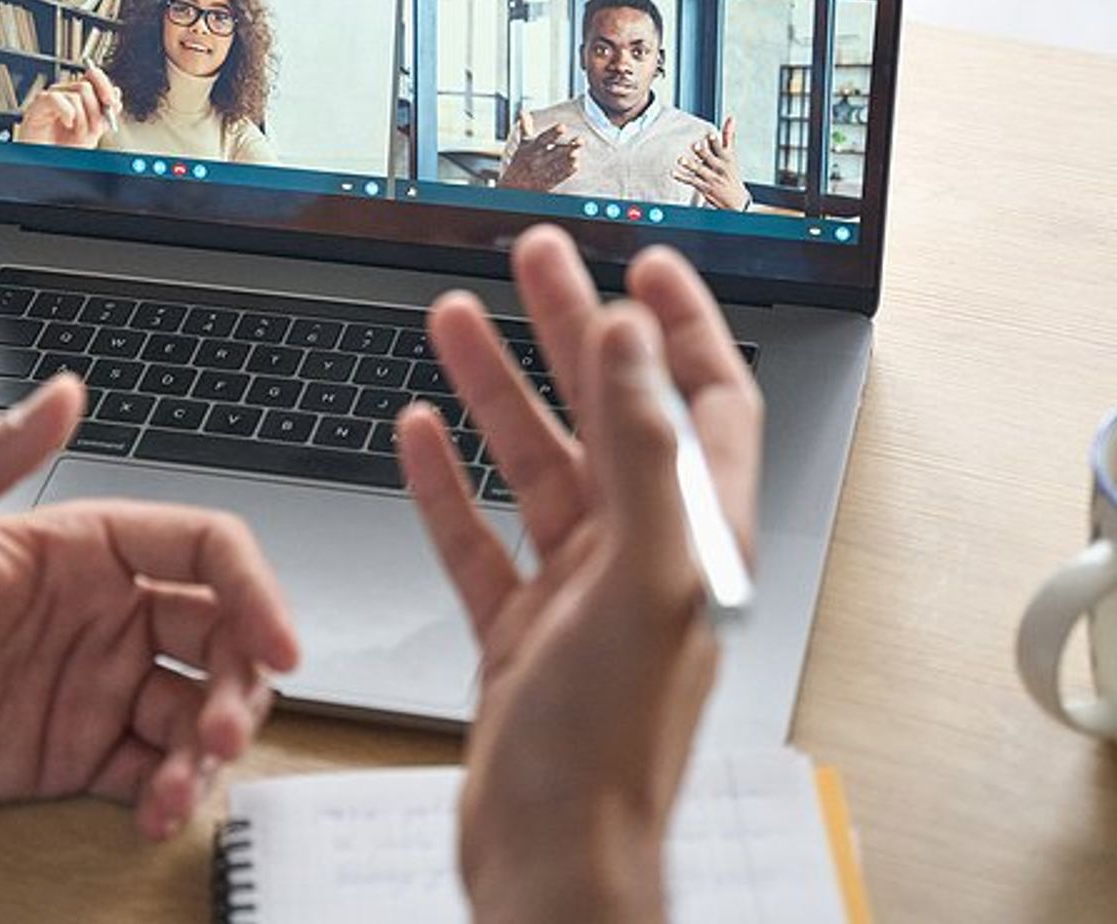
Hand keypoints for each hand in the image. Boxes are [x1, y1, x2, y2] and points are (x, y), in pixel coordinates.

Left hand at [0, 376, 298, 837]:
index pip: (202, 549)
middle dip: (244, 683)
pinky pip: (152, 769)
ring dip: (211, 748)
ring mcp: (93, 684)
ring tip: (180, 787)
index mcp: (81, 550)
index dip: (255, 589)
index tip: (278, 641)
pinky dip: (171, 793)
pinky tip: (154, 812)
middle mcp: (102, 613)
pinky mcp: (75, 751)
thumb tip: (64, 391)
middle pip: (220, 634)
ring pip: (198, 709)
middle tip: (224, 733)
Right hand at [16, 62, 120, 147]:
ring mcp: (51, 97)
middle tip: (95, 130)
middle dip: (95, 111)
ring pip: (75, 95)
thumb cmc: (66, 147)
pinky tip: (67, 124)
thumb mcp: (93, 131)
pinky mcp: (39, 104)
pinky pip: (56, 99)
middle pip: (86, 86)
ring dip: (82, 120)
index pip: (92, 76)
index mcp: (78, 95)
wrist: (49, 161)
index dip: (104, 85)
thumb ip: (104, 112)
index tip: (112, 102)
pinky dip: (66, 113)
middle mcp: (64, 92)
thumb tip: (117, 94)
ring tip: (78, 135)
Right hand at [395, 226, 761, 921]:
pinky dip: (445, 483)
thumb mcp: (639, 582)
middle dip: (570, 328)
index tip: (644, 262)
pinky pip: (476, 538)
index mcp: (689, 539)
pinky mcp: (514, 634)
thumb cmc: (605, 749)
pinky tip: (419, 436)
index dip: (679, 326)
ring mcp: (572, 595)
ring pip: (532, 465)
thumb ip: (644, 453)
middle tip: (534, 260)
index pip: (704, 402)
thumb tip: (635, 341)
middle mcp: (636, 557)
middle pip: (606, 414)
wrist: (547, 863)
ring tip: (455, 318)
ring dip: (495, 390)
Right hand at [498, 110, 581, 192]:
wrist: (512, 188)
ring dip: (568, 158)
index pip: (543, 139)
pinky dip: (567, 171)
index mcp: (531, 149)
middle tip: (579, 140)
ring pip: (558, 164)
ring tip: (577, 152)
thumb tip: (523, 113)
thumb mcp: (521, 146)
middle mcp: (537, 160)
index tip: (562, 126)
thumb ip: (525, 129)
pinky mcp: (548, 183)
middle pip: (554, 152)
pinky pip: (559, 177)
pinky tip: (576, 165)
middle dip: (567, 146)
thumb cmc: (519, 164)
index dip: (553, 133)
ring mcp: (543, 172)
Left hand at [673, 115, 749, 210]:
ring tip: (681, 160)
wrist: (736, 201)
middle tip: (696, 146)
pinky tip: (674, 173)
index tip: (710, 135)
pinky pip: (691, 181)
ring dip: (690, 165)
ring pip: (699, 170)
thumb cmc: (732, 174)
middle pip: (710, 159)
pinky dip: (682, 177)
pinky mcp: (703, 187)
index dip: (715, 142)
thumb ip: (729, 136)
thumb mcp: (732, 155)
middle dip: (703, 153)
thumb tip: (731, 118)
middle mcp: (719, 168)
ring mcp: (711, 178)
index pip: (721, 148)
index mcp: (727, 159)